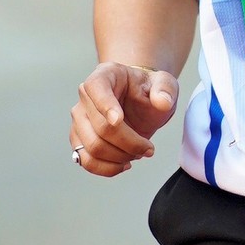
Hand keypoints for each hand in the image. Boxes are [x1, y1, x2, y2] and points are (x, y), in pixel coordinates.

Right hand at [70, 61, 179, 176]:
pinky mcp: (79, 139)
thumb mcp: (164, 84)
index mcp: (105, 75)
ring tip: (138, 154)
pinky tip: (125, 164)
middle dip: (129, 143)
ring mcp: (79, 119)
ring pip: (92, 147)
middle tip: (149, 149)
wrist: (139, 103)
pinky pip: (86, 161)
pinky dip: (108, 168)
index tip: (119, 120)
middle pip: (100, 127)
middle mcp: (86, 96)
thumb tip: (162, 102)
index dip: (105, 106)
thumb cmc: (148, 90)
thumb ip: (166, 89)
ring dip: (120, 157)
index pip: (96, 88)